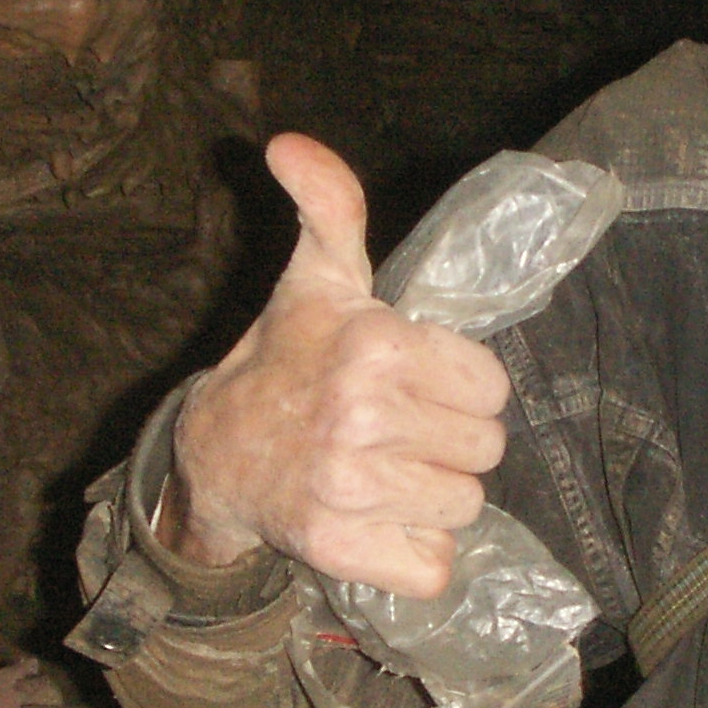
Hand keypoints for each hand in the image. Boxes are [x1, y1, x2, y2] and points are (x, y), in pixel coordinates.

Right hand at [168, 134, 511, 598]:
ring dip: (433, 500)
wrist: (216, 455)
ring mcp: (348, 487)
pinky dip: (414, 554)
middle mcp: (361, 414)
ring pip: (464, 507)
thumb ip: (330, 206)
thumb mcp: (315, 279)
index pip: (491, 387)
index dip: (460, 390)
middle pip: (485, 451)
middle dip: (449, 445)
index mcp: (374, 343)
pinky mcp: (339, 548)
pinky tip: (377, 523)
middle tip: (397, 435)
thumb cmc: (285, 361)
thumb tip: (286, 142)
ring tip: (384, 475)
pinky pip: (433, 565)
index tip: (414, 386)